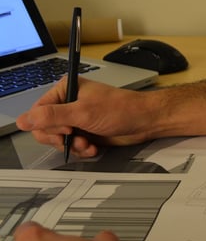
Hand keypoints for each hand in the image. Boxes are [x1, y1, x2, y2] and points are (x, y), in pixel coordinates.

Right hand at [16, 77, 157, 157]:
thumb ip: (52, 116)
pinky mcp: (86, 132)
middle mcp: (68, 103)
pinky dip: (82, 150)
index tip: (67, 130)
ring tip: (89, 143)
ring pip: (59, 140)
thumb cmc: (122, 109)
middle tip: (77, 138)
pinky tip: (94, 147)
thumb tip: (24, 119)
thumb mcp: (83, 113)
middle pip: (46, 129)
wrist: (146, 121)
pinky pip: (72, 146)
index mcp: (65, 90)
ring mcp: (77, 119)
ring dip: (73, 146)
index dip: (49, 126)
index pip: (38, 112)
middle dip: (61, 139)